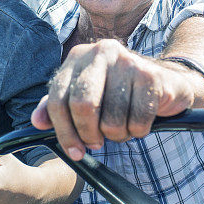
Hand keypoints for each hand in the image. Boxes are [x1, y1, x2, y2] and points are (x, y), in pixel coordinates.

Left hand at [31, 39, 201, 159]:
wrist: (166, 81)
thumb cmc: (119, 92)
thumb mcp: (84, 95)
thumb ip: (57, 107)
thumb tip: (36, 122)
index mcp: (78, 57)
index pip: (58, 100)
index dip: (63, 132)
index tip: (74, 151)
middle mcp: (101, 52)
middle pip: (83, 105)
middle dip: (89, 134)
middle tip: (97, 142)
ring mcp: (128, 61)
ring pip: (112, 120)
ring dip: (117, 135)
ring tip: (122, 126)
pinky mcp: (151, 76)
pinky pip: (138, 121)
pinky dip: (138, 131)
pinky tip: (140, 121)